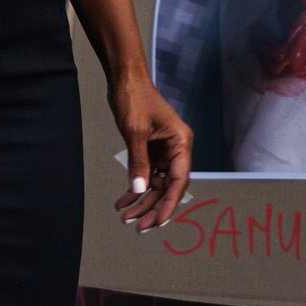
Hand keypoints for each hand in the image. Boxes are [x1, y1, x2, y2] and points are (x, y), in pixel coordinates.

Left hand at [109, 75, 191, 229]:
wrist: (124, 78)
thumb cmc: (134, 98)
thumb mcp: (135, 132)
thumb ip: (139, 163)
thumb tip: (139, 190)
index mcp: (181, 143)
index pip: (179, 181)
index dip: (169, 204)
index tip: (157, 222)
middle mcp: (176, 149)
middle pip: (168, 187)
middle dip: (152, 207)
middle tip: (137, 226)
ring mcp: (164, 151)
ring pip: (156, 184)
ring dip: (141, 201)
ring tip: (125, 217)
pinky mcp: (151, 150)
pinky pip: (146, 174)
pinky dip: (135, 187)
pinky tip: (123, 200)